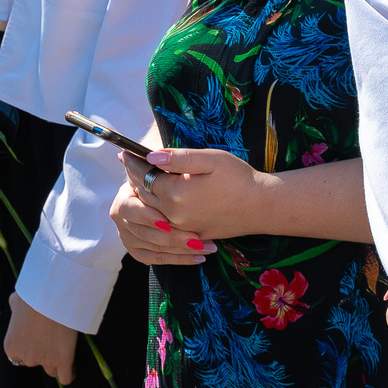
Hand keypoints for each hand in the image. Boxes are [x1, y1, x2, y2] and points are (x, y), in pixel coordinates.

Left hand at [3, 292, 75, 384]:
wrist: (52, 296)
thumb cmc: (33, 296)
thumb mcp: (15, 301)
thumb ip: (14, 309)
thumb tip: (16, 307)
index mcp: (11, 346)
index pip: (17, 356)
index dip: (27, 347)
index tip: (36, 338)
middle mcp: (26, 357)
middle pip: (34, 362)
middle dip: (41, 352)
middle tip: (50, 337)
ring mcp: (45, 361)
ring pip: (51, 371)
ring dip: (55, 362)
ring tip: (62, 349)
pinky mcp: (63, 361)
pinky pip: (66, 378)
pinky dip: (69, 374)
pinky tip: (71, 366)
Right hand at [111, 167, 210, 265]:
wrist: (186, 187)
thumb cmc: (184, 172)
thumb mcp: (182, 162)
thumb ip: (170, 159)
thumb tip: (154, 156)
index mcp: (127, 193)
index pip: (129, 207)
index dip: (146, 215)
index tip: (166, 221)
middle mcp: (123, 215)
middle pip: (141, 232)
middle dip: (170, 237)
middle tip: (195, 239)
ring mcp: (129, 234)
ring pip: (151, 247)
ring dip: (178, 249)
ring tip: (204, 247)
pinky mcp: (141, 248)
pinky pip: (156, 258)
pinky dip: (178, 259)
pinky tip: (199, 257)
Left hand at [135, 146, 273, 246]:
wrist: (263, 207)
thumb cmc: (239, 178)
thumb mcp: (211, 159)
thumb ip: (178, 158)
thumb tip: (151, 155)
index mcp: (176, 192)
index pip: (145, 176)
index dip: (134, 163)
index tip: (125, 153)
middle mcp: (174, 214)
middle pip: (144, 195)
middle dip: (135, 178)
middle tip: (128, 165)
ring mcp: (182, 227)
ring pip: (152, 212)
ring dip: (143, 197)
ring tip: (138, 182)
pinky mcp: (192, 235)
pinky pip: (166, 225)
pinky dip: (157, 212)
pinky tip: (158, 203)